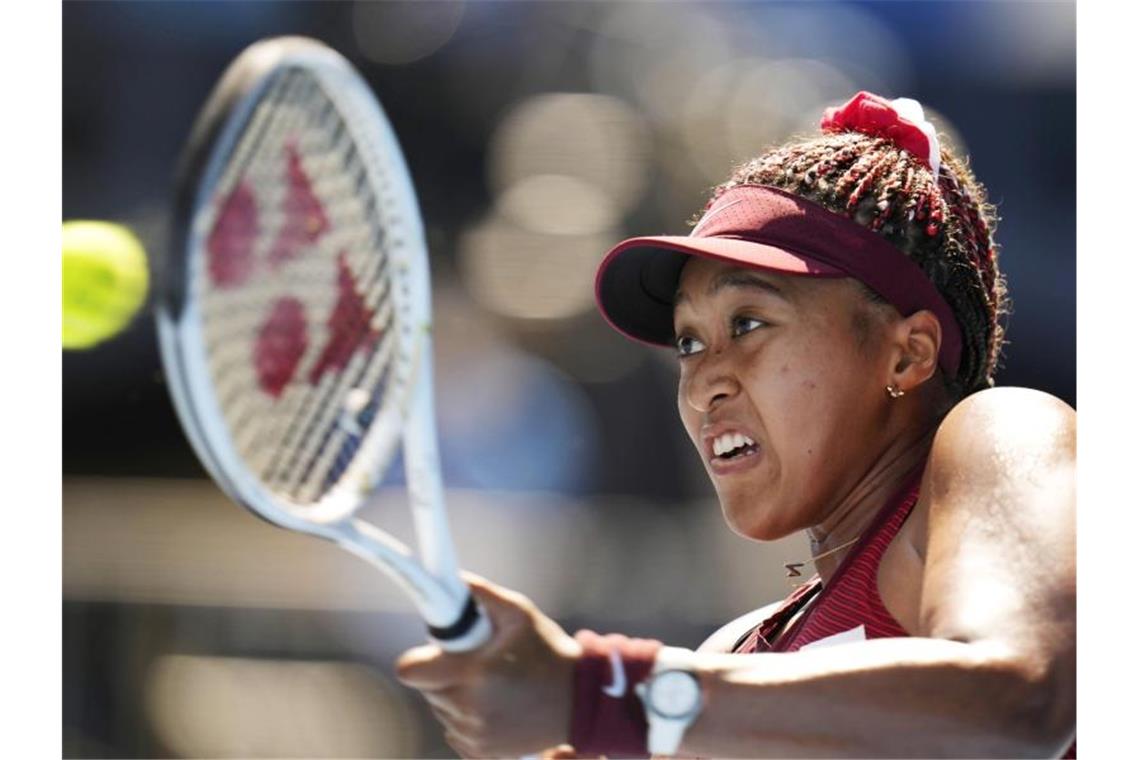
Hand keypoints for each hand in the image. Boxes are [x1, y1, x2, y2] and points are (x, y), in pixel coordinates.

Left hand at [396, 573, 582, 757]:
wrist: (581, 701)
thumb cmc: (550, 654)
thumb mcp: (520, 614)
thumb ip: (482, 595)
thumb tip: (453, 579)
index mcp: (474, 674)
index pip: (410, 670)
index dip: (421, 658)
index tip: (440, 651)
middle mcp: (470, 709)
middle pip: (426, 688)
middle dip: (444, 673)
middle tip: (475, 662)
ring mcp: (475, 735)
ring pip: (440, 710)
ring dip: (455, 695)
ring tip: (490, 684)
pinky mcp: (481, 752)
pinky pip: (454, 731)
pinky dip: (466, 718)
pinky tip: (494, 705)